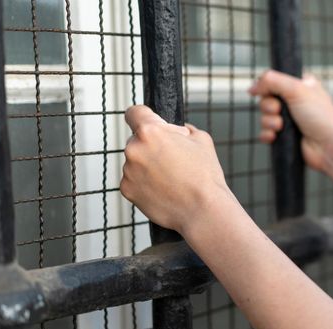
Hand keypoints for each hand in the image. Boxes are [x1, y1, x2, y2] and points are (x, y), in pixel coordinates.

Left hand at [120, 106, 230, 233]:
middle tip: (172, 160)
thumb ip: (184, 129)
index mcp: (150, 131)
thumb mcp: (201, 139)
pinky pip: (133, 180)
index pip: (134, 112)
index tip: (147, 122)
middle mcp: (133, 149)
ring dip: (148, 166)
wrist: (203, 210)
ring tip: (171, 178)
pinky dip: (145, 183)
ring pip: (135, 161)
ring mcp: (128, 171)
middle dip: (152, 146)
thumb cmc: (205, 176)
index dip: (143, 116)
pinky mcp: (127, 190)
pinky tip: (163, 189)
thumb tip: (179, 130)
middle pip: (137, 140)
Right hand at [249, 70, 332, 170]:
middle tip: (279, 110)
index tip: (269, 91)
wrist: (329, 147)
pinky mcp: (285, 136)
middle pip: (266, 98)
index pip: (275, 80)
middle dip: (268, 106)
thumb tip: (253, 86)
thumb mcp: (297, 89)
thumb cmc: (322, 118)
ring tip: (281, 126)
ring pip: (264, 116)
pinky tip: (276, 136)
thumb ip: (272, 81)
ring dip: (269, 122)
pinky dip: (267, 134)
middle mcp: (294, 101)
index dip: (268, 86)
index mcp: (301, 85)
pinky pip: (265, 132)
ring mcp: (289, 120)